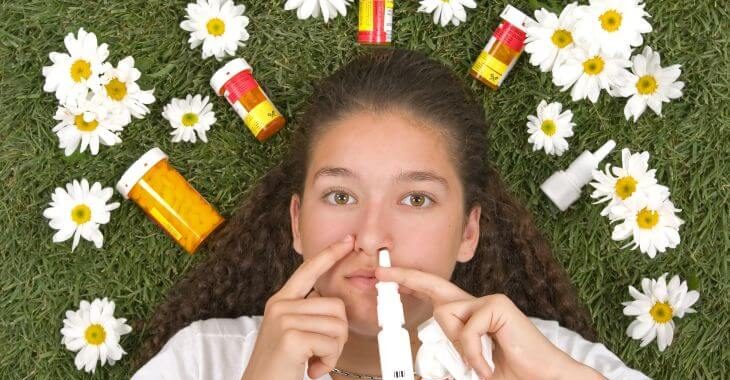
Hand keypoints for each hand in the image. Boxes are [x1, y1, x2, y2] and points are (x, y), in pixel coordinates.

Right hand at [241, 235, 352, 379]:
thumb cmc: (279, 366)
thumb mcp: (291, 333)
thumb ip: (308, 315)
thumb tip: (336, 308)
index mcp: (281, 302)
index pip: (308, 271)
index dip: (330, 254)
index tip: (347, 241)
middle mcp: (280, 306)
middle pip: (336, 306)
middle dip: (339, 335)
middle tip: (321, 353)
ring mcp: (284, 319)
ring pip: (338, 326)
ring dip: (333, 351)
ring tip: (313, 361)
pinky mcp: (291, 337)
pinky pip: (331, 343)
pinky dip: (328, 361)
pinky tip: (311, 368)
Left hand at [375, 266, 603, 379]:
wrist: (542, 379)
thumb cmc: (508, 373)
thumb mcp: (467, 366)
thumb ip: (448, 359)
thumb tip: (422, 366)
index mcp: (468, 317)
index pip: (434, 295)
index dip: (411, 283)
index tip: (387, 276)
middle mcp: (475, 305)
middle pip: (434, 286)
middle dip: (405, 276)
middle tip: (380, 271)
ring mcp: (488, 302)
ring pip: (446, 313)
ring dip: (455, 345)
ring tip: (477, 363)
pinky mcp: (498, 306)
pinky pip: (467, 328)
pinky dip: (472, 353)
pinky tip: (487, 365)